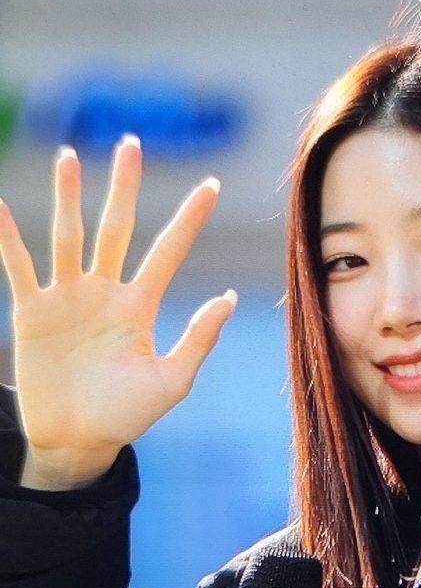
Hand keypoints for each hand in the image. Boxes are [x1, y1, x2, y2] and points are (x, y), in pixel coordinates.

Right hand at [0, 138, 236, 474]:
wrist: (77, 443)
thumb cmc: (126, 416)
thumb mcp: (171, 382)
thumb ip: (198, 339)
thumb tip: (230, 297)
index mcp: (141, 306)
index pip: (168, 251)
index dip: (189, 220)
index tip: (213, 184)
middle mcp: (105, 292)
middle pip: (116, 228)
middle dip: (124, 188)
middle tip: (131, 144)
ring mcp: (67, 298)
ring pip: (68, 236)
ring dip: (67, 197)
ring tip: (69, 158)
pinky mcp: (33, 312)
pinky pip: (18, 267)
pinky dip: (8, 237)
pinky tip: (1, 205)